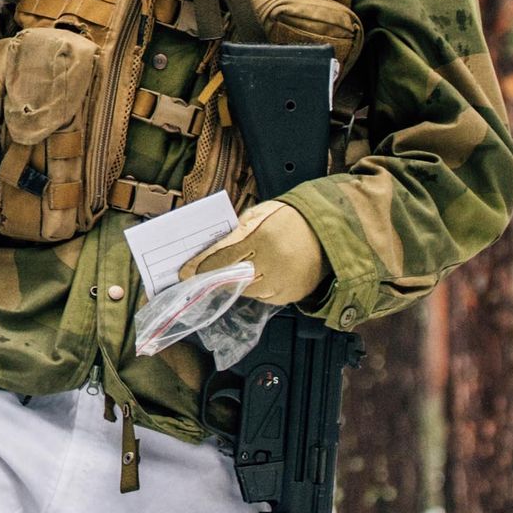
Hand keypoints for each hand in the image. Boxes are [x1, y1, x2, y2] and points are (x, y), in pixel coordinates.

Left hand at [194, 198, 327, 310]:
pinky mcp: (292, 294)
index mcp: (262, 236)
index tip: (185, 272)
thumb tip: (210, 250)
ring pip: (246, 291)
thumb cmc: (290, 218)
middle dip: (212, 279)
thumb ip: (237, 233)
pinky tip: (253, 279)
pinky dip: (254, 290)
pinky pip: (263, 298)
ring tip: (223, 278)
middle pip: (231, 277)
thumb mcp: (260, 214)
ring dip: (232, 285)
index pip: (223, 256)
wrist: (328, 229)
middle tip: (196, 279)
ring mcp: (284, 281)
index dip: (201, 266)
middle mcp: (273, 261)